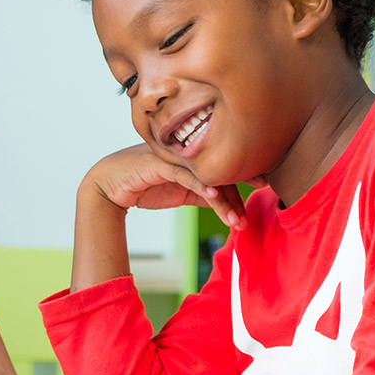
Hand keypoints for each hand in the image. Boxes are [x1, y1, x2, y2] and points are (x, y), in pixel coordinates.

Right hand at [85, 144, 245, 228]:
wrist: (108, 185)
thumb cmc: (144, 185)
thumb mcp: (179, 192)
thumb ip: (201, 193)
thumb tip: (226, 203)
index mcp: (191, 156)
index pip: (222, 165)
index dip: (244, 175)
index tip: (265, 184)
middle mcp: (184, 152)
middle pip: (219, 168)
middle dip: (241, 187)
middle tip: (261, 199)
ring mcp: (171, 156)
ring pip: (205, 176)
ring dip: (224, 201)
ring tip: (237, 222)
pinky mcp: (157, 163)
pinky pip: (183, 176)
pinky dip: (200, 186)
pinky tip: (213, 197)